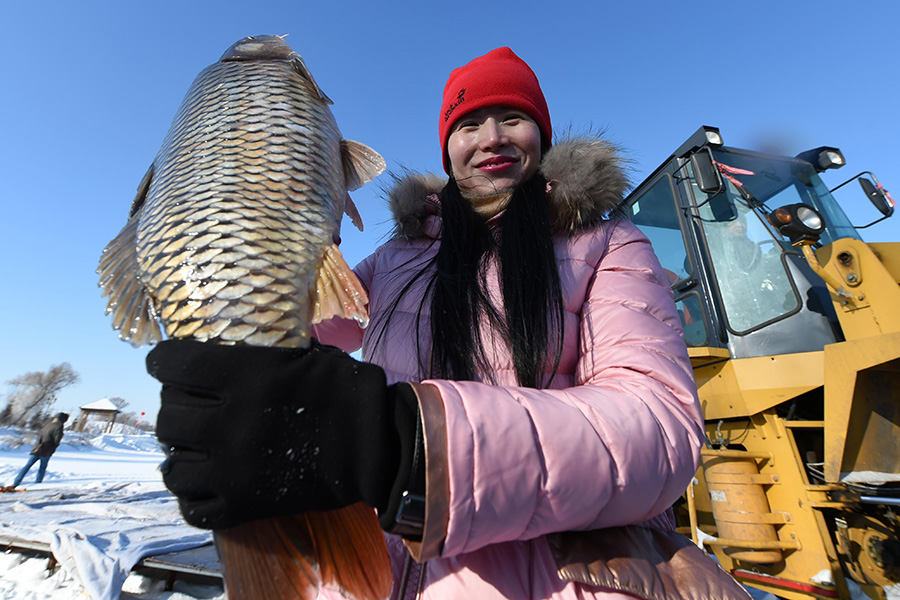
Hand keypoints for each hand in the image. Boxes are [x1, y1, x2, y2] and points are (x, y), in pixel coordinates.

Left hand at [147, 339, 419, 529]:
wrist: (375, 446)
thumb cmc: (344, 391)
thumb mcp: (304, 355)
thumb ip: (260, 353)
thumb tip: (229, 340)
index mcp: (245, 378)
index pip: (172, 365)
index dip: (162, 362)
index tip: (165, 364)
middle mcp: (230, 424)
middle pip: (168, 417)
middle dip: (174, 407)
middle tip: (189, 405)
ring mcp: (233, 470)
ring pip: (172, 464)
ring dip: (179, 453)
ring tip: (190, 447)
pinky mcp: (243, 505)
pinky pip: (192, 506)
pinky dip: (192, 493)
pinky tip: (202, 479)